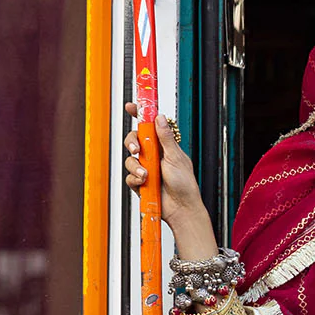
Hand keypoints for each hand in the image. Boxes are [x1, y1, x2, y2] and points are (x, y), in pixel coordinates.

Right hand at [124, 104, 218, 259]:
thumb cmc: (184, 185)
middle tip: (136, 148)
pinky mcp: (140, 183)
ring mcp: (146, 169)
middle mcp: (153, 156)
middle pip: (134, 140)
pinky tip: (145, 183)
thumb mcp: (176, 157)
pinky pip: (130, 177)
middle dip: (131, 142)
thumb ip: (166, 138)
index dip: (140, 115)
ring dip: (136, 166)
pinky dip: (135, 179)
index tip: (132, 106)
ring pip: (130, 159)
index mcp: (164, 146)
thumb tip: (160, 117)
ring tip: (147, 175)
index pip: (149, 126)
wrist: (182, 209)